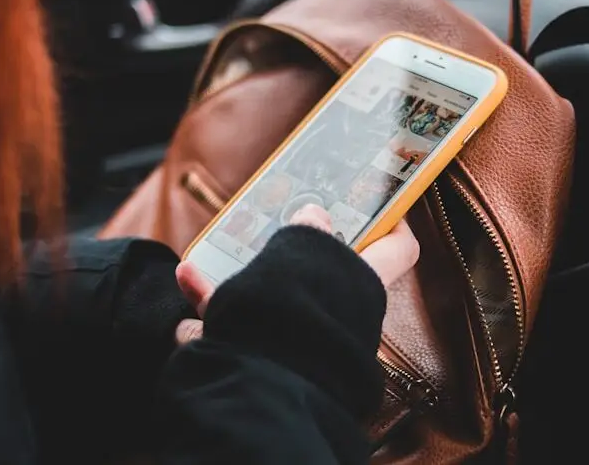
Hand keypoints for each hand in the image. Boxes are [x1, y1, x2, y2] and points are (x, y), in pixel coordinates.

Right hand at [173, 204, 420, 344]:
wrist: (263, 391)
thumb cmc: (295, 315)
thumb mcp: (303, 256)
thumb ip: (309, 231)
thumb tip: (314, 214)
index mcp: (362, 282)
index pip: (399, 247)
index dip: (393, 218)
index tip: (375, 197)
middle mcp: (339, 309)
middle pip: (329, 265)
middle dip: (303, 240)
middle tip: (289, 210)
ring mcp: (303, 331)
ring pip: (276, 290)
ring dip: (248, 266)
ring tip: (232, 239)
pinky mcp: (266, 349)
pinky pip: (240, 319)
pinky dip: (212, 299)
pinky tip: (189, 275)